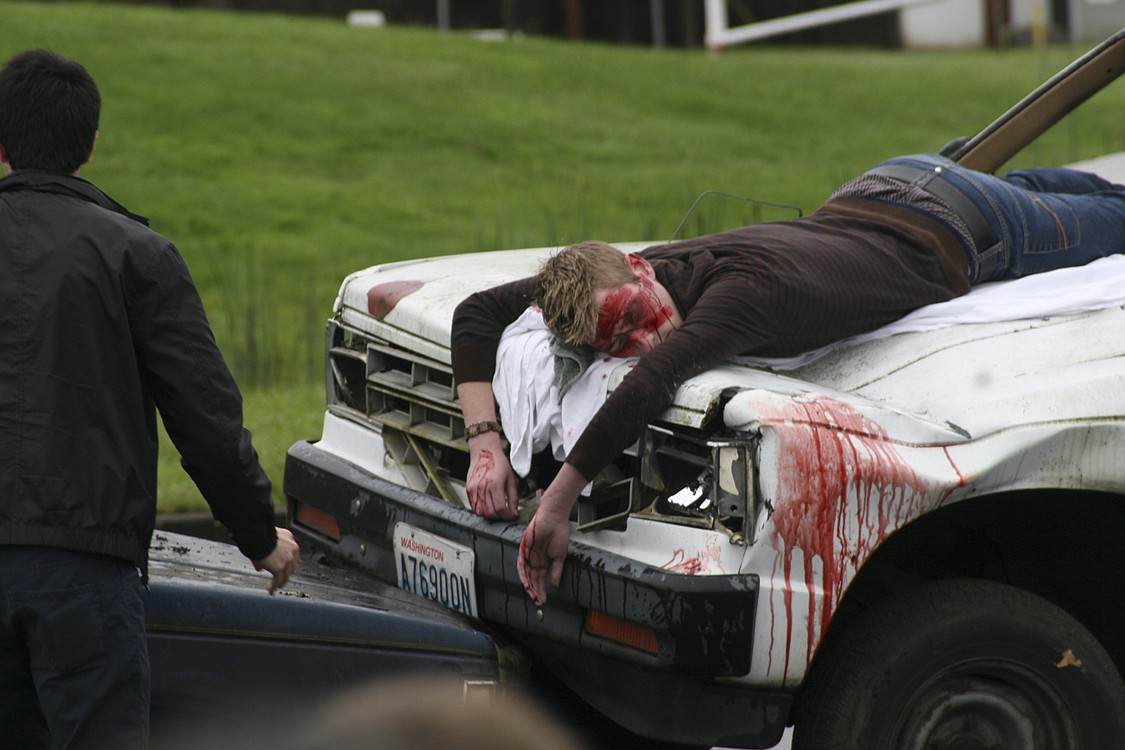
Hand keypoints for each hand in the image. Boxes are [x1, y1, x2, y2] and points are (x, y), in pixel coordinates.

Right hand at [253, 527, 299, 593]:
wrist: (258, 535)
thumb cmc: (259, 534)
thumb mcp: (266, 541)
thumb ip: (266, 553)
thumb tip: (259, 567)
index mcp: (290, 540)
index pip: (293, 555)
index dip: (289, 563)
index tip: (285, 566)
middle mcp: (292, 550)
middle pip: (292, 566)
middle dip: (286, 573)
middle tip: (281, 578)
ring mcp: (287, 560)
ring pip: (286, 574)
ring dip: (281, 581)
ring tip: (277, 586)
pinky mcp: (280, 568)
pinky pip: (277, 580)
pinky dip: (274, 587)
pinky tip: (271, 590)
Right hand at [467, 438, 519, 519]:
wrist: (485, 453)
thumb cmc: (499, 464)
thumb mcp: (511, 480)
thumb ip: (513, 498)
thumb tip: (514, 513)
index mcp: (495, 484)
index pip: (501, 508)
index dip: (507, 516)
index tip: (512, 516)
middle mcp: (483, 487)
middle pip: (490, 512)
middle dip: (499, 517)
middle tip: (505, 515)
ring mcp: (474, 489)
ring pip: (480, 512)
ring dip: (490, 515)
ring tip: (497, 512)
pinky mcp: (468, 489)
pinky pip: (473, 506)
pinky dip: (481, 511)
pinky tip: (488, 507)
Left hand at [516, 462, 587, 602]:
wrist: (554, 518)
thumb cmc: (559, 532)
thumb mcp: (560, 555)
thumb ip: (556, 570)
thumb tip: (554, 584)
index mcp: (543, 561)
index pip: (540, 579)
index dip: (542, 590)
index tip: (544, 600)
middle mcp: (534, 559)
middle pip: (532, 579)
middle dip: (536, 591)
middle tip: (539, 602)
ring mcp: (528, 554)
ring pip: (526, 574)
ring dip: (529, 586)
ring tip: (534, 596)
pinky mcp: (524, 548)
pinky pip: (521, 564)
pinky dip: (523, 574)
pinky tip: (527, 583)